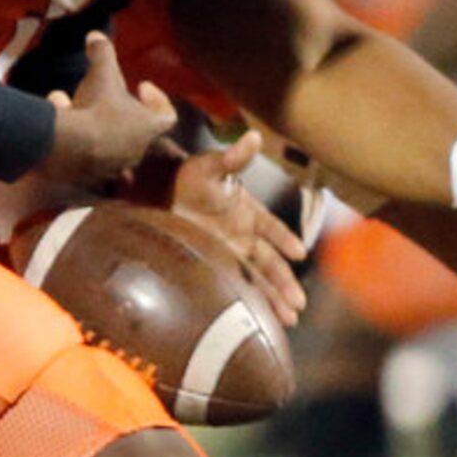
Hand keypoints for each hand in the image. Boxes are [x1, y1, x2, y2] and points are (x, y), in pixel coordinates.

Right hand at [43, 32, 175, 188]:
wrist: (69, 148)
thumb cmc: (96, 109)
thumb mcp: (101, 75)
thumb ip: (102, 53)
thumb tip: (96, 35)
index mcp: (149, 127)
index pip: (167, 116)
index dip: (158, 99)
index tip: (142, 85)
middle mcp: (136, 150)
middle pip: (138, 132)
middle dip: (122, 113)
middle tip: (110, 98)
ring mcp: (115, 167)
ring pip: (109, 143)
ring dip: (95, 124)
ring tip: (72, 102)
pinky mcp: (91, 176)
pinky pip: (87, 154)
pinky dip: (77, 138)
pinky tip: (59, 122)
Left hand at [169, 129, 307, 327]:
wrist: (157, 192)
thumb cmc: (186, 177)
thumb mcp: (210, 166)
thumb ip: (233, 158)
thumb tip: (254, 136)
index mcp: (246, 211)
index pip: (271, 228)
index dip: (284, 239)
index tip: (299, 254)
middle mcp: (242, 235)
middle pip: (269, 263)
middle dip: (285, 283)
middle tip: (300, 305)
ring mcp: (229, 253)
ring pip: (257, 279)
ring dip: (274, 298)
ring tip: (290, 320)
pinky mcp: (214, 266)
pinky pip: (236, 287)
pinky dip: (249, 303)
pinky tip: (262, 321)